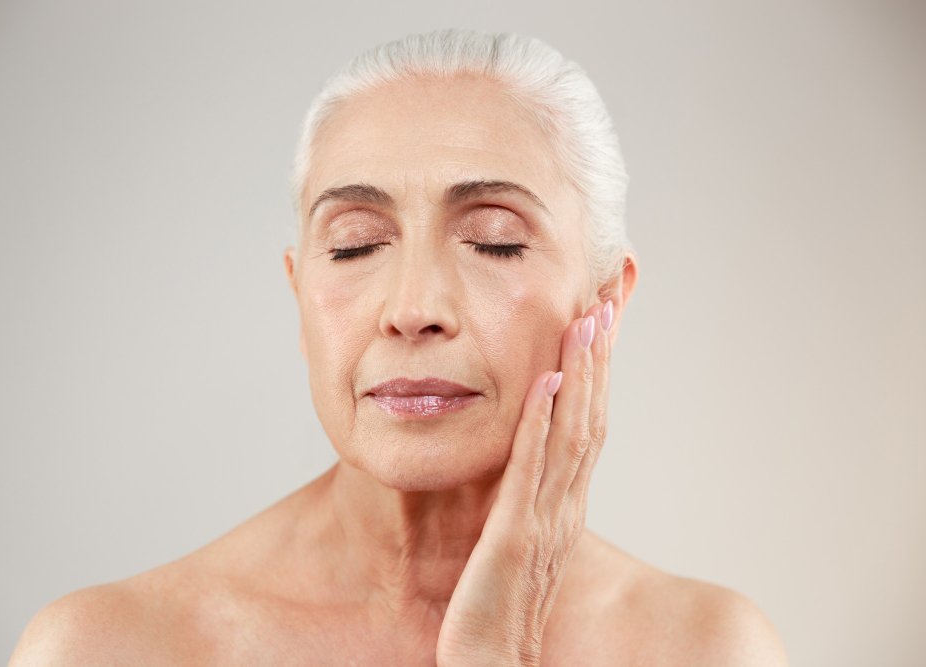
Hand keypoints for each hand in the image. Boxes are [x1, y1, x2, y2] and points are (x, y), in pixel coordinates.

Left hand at [435, 301, 613, 666]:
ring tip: (585, 322)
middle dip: (598, 360)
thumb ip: (524, 500)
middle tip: (604, 303)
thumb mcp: (516, 541)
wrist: (489, 664)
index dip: (597, 375)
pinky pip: (530, 469)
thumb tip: (523, 462)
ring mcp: (545, 520)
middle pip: (590, 420)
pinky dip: (540, 422)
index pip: (587, 427)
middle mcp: (564, 507)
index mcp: (564, 506)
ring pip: (571, 434)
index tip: (600, 326)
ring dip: (580, 375)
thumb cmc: (496, 607)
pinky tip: (544, 381)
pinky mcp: (515, 536)